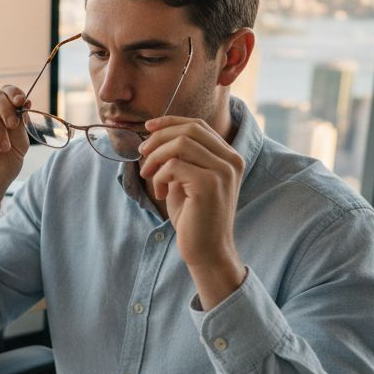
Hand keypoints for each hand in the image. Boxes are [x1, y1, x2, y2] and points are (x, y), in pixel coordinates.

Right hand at [0, 85, 30, 226]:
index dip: (13, 92)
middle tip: (13, 125)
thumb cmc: (4, 166)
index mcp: (0, 113)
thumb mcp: (19, 145)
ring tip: (3, 148)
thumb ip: (21, 124)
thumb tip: (24, 103)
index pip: (5, 92)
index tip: (22, 102)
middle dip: (6, 107)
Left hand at [138, 116, 246, 307]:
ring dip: (156, 158)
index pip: (198, 125)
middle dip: (159, 138)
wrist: (207, 251)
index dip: (170, 122)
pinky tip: (160, 193)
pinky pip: (173, 165)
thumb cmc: (194, 218)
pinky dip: (159, 177)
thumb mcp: (186, 181)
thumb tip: (154, 136)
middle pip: (189, 129)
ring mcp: (222, 171)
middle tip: (142, 155)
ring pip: (180, 144)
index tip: (148, 128)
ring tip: (149, 176)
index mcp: (229, 157)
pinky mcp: (209, 184)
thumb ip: (180, 158)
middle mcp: (231, 160)